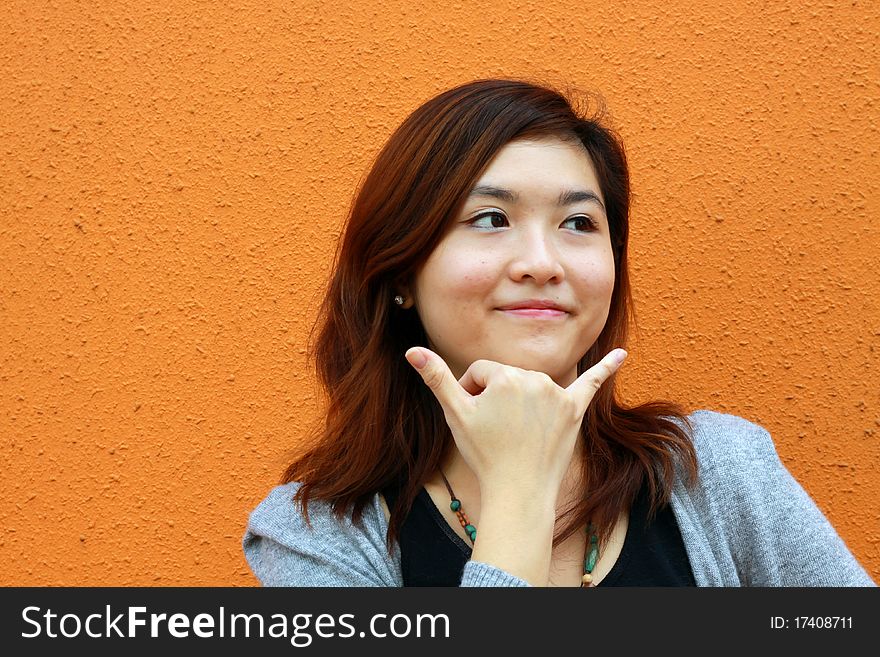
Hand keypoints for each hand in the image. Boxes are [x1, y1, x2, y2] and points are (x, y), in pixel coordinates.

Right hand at [404, 347, 626, 495]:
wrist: (518, 491)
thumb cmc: (484, 453)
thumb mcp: (455, 414)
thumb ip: (435, 377)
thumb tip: (411, 351)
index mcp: (504, 375)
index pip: (481, 373)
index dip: (472, 395)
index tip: (476, 420)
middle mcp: (534, 378)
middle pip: (506, 378)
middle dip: (496, 398)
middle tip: (495, 431)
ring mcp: (558, 394)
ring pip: (531, 386)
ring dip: (522, 402)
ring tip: (516, 433)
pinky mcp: (575, 410)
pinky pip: (592, 383)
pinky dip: (608, 367)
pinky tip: (622, 355)